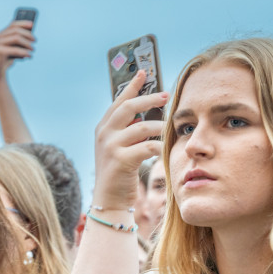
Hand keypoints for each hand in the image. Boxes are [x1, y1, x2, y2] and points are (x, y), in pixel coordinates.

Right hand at [0, 20, 35, 83]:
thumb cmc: (8, 58)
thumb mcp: (15, 47)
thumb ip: (20, 40)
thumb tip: (31, 35)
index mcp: (2, 33)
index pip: (13, 24)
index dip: (23, 23)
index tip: (33, 25)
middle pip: (16, 30)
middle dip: (28, 35)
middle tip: (35, 41)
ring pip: (16, 38)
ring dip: (27, 43)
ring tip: (33, 49)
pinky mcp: (0, 51)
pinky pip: (15, 49)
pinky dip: (24, 52)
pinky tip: (29, 56)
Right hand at [92, 71, 167, 210]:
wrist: (109, 201)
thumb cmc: (119, 174)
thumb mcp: (118, 148)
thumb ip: (126, 131)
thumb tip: (143, 114)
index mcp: (103, 128)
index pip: (119, 101)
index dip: (132, 86)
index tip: (144, 73)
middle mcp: (104, 134)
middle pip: (130, 107)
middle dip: (150, 99)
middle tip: (167, 95)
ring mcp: (110, 146)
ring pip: (142, 127)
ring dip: (160, 126)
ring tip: (169, 128)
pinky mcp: (120, 160)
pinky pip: (148, 147)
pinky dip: (159, 146)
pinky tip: (166, 149)